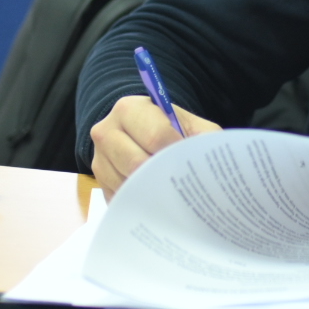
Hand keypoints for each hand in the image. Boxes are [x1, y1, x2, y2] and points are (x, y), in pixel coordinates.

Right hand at [89, 95, 221, 195]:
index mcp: (129, 109)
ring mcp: (99, 158)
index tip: (188, 159)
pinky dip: (140, 200)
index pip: (155, 136)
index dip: (177, 152)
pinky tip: (155, 195)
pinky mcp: (99, 181)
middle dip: (162, 173)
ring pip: (127, 184)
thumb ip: (204, 137)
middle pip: (136, 163)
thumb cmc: (172, 130)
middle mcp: (106, 130)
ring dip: (151, 190)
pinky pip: (120, 198)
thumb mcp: (193, 126)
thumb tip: (209, 160)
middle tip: (180, 178)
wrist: (146, 135)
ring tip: (170, 186)